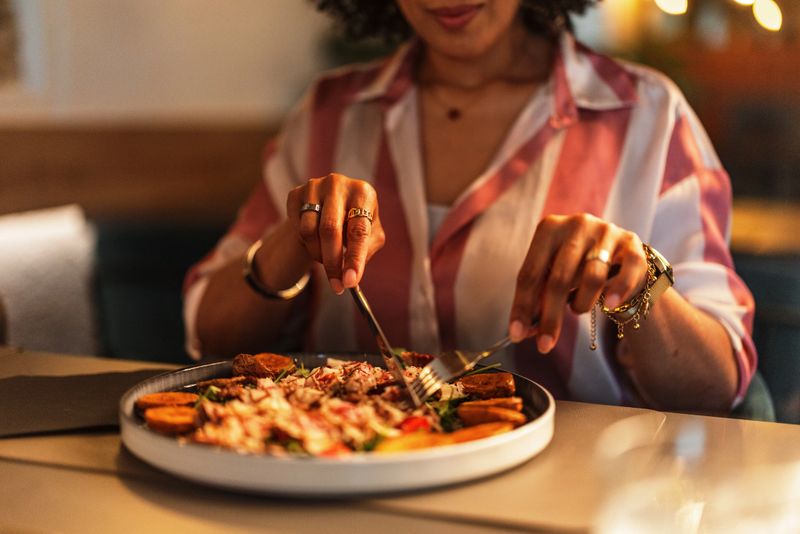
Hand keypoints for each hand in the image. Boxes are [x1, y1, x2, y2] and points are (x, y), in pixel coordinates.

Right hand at [286, 173, 384, 293]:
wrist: (329, 206)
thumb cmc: (355, 223)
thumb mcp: (370, 235)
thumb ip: (364, 253)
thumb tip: (350, 278)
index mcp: (363, 193)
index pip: (358, 230)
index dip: (354, 258)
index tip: (350, 282)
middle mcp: (338, 184)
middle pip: (330, 230)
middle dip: (332, 263)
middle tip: (336, 286)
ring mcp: (314, 186)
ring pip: (309, 231)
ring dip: (318, 254)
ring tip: (327, 258)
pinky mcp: (295, 193)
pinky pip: (296, 226)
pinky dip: (306, 243)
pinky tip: (315, 242)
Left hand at [509, 214, 647, 352]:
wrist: (617, 253)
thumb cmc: (575, 267)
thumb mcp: (552, 277)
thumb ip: (537, 300)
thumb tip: (520, 332)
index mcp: (548, 229)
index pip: (530, 273)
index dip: (521, 306)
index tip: (515, 335)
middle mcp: (576, 224)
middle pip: (559, 278)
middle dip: (550, 317)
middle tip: (544, 345)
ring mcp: (606, 232)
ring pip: (593, 277)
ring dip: (582, 303)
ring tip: (578, 309)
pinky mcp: (632, 243)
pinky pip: (628, 271)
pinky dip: (618, 291)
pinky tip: (609, 305)